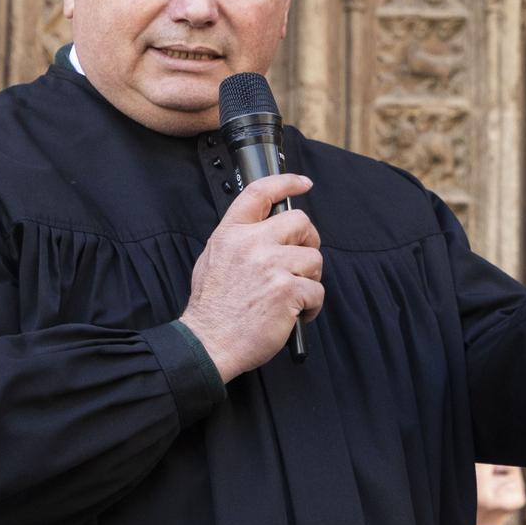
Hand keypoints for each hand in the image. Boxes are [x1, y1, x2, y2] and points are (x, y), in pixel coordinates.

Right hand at [179, 174, 322, 381]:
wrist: (208, 342)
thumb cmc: (212, 307)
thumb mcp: (213, 259)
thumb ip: (239, 239)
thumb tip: (265, 229)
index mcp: (231, 234)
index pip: (260, 193)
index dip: (286, 182)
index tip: (303, 183)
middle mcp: (251, 244)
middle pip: (300, 221)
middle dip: (308, 240)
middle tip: (302, 260)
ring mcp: (271, 266)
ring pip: (313, 258)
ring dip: (310, 278)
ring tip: (292, 295)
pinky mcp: (287, 290)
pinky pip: (317, 290)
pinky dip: (311, 306)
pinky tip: (295, 314)